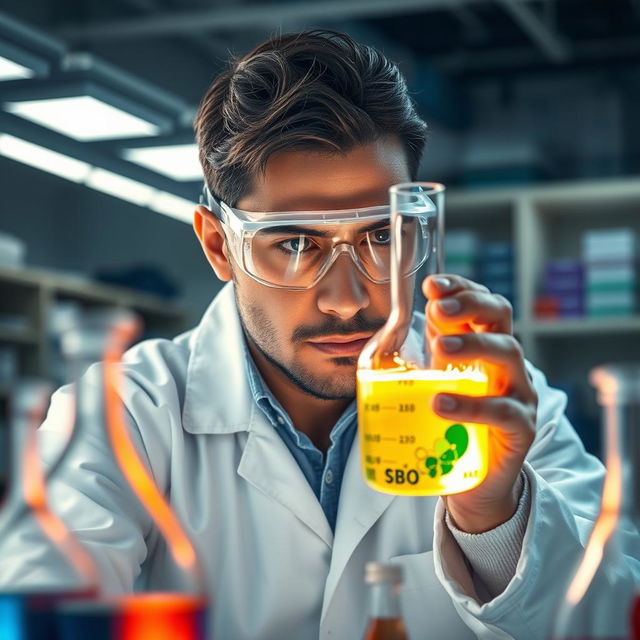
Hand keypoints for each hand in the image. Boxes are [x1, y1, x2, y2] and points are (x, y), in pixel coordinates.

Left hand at [423, 274, 537, 533]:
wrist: (477, 479)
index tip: (433, 285)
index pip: (482, 303)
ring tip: (439, 349)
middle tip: (439, 310)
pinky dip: (471, 405)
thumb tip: (395, 326)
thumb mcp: (440, 380)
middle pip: (501, 318)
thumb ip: (429, 353)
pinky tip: (441, 402)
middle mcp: (507, 362)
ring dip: (473, 345)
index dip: (462, 288)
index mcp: (486, 345)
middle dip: (470, 305)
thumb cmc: (456, 422)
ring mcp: (519, 392)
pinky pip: (503, 411)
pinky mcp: (521, 429)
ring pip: (508, 355)